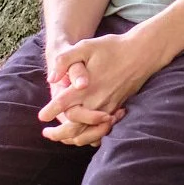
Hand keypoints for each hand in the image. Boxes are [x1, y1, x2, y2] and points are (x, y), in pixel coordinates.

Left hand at [41, 29, 169, 129]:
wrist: (142, 53)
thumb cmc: (112, 48)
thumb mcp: (85, 46)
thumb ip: (64, 60)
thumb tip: (52, 78)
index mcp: (85, 87)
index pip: (62, 105)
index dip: (50, 111)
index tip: (41, 117)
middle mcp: (96, 100)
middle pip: (73, 127)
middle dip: (58, 133)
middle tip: (46, 133)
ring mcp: (108, 107)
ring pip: (88, 132)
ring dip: (73, 138)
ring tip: (62, 138)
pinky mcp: (117, 108)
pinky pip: (102, 129)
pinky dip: (91, 136)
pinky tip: (83, 135)